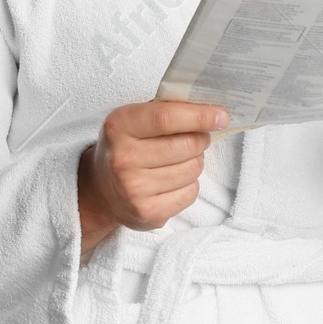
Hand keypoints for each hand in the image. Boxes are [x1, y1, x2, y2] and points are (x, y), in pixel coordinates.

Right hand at [77, 100, 228, 258]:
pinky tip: (173, 182)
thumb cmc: (126, 147)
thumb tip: (212, 112)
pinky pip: (190, 193)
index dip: (199, 116)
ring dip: (195, 163)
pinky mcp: (147, 213)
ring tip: (179, 161)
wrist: (101, 190)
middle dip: (201, 140)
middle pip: (186, 145)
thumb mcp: (134, 120)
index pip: (166, 118)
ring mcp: (134, 189)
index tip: (221, 116)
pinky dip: (189, 185)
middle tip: (197, 139)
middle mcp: (123, 159)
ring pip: (192, 170)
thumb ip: (167, 110)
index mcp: (119, 126)